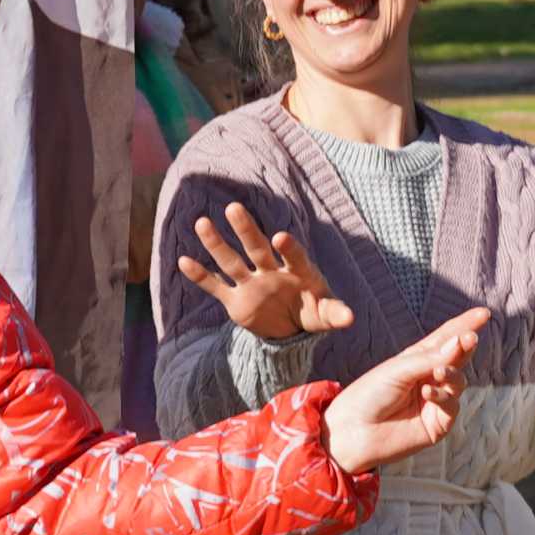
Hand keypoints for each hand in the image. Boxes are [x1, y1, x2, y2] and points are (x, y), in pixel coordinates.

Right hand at [175, 206, 352, 344]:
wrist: (292, 326)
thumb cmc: (313, 311)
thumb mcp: (326, 314)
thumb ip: (336, 314)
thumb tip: (351, 319)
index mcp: (298, 271)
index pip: (294, 256)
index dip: (288, 247)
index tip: (279, 237)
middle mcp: (272, 271)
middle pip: (257, 247)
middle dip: (246, 229)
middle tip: (234, 208)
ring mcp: (252, 284)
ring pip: (232, 261)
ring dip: (216, 243)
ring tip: (202, 223)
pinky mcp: (236, 300)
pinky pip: (216, 286)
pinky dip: (201, 276)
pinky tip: (183, 261)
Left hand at [323, 309, 489, 472]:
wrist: (352, 430)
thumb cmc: (369, 394)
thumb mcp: (398, 369)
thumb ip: (430, 358)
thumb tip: (462, 341)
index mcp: (417, 359)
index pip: (446, 338)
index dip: (464, 325)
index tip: (483, 314)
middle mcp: (430, 377)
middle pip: (457, 357)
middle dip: (466, 346)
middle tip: (470, 337)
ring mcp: (436, 400)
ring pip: (458, 381)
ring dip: (451, 373)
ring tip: (438, 371)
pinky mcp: (438, 424)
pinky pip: (451, 405)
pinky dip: (442, 396)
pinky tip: (427, 393)